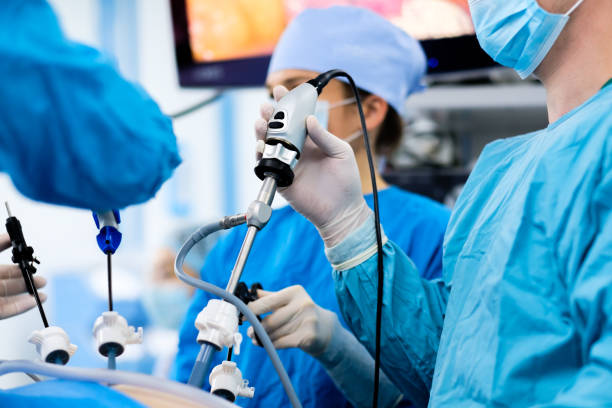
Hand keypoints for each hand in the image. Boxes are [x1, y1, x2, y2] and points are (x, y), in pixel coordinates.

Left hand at [0, 234, 46, 318]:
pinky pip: (6, 310)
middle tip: (42, 280)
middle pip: (8, 280)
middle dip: (27, 279)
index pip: (1, 264)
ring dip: (29, 295)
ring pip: (10, 296)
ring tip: (43, 293)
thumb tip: (9, 237)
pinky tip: (34, 302)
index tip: (29, 259)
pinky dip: (21, 307)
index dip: (16, 260)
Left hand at [247, 285, 337, 355]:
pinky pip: (282, 342)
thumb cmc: (301, 313)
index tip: (242, 316)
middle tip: (249, 332)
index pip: (266, 302)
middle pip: (270, 320)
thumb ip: (269, 297)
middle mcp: (303, 304)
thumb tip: (248, 292)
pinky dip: (271, 344)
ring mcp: (307, 321)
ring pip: (275, 333)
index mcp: (295, 292)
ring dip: (262, 338)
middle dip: (256, 328)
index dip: (251, 310)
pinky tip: (266, 344)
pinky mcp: (308, 336)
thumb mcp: (289, 300)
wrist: (325, 329)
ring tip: (257, 339)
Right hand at [255, 86, 371, 246]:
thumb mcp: (341, 153)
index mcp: (312, 141)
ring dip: (262, 132)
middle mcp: (297, 150)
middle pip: (279, 128)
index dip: (288, 104)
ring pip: (269, 144)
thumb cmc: (346, 182)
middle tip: (266, 106)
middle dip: (270, 116)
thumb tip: (309, 119)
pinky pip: (266, 165)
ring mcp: (288, 164)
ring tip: (261, 122)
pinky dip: (261, 154)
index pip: (297, 118)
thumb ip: (324, 136)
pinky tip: (261, 145)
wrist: (342, 211)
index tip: (280, 90)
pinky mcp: (282, 179)